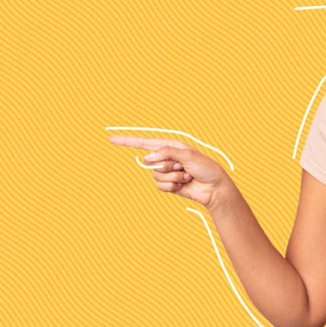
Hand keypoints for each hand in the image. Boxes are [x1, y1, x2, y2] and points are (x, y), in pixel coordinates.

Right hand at [109, 135, 229, 207]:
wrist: (214, 187)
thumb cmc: (205, 168)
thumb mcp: (188, 156)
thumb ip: (167, 153)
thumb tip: (147, 158)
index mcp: (170, 147)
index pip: (145, 143)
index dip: (127, 141)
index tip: (111, 139)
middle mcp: (167, 158)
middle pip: (151, 162)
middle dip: (168, 166)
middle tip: (183, 168)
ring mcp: (167, 172)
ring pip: (156, 175)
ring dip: (173, 178)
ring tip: (186, 176)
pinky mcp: (169, 185)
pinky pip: (160, 186)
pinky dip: (173, 187)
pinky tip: (184, 185)